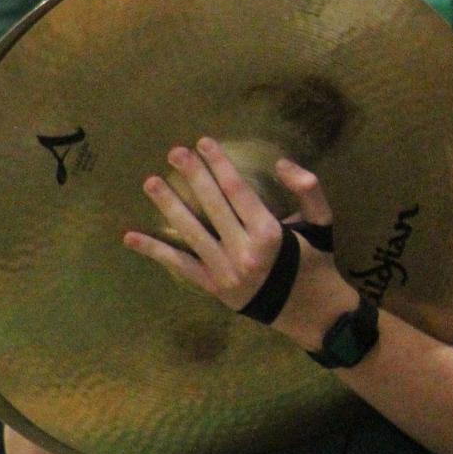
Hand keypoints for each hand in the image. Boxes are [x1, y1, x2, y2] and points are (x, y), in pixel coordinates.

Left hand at [123, 137, 352, 352]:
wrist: (311, 311)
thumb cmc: (314, 261)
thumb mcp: (322, 222)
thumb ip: (308, 190)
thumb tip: (281, 163)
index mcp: (270, 233)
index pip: (238, 191)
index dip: (220, 165)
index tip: (204, 143)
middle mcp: (245, 251)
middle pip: (212, 206)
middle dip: (193, 176)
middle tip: (174, 152)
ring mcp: (225, 271)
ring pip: (191, 232)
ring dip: (169, 205)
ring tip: (150, 181)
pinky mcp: (213, 288)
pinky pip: (180, 265)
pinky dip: (154, 251)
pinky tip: (130, 236)